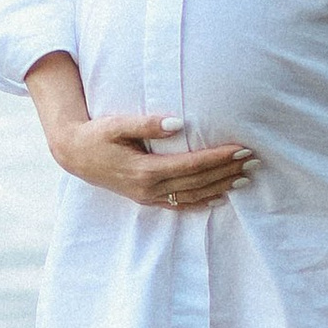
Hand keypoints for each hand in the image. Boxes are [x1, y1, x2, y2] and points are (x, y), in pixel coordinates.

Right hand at [44, 102, 252, 211]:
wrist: (73, 154)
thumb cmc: (96, 134)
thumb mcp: (117, 124)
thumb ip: (148, 123)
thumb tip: (180, 123)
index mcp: (145, 170)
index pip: (192, 165)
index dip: (219, 159)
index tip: (242, 149)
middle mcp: (150, 188)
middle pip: (198, 182)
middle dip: (227, 171)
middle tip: (254, 160)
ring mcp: (148, 197)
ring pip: (192, 196)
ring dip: (221, 187)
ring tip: (246, 178)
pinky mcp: (146, 198)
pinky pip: (179, 205)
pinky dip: (201, 202)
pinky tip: (219, 198)